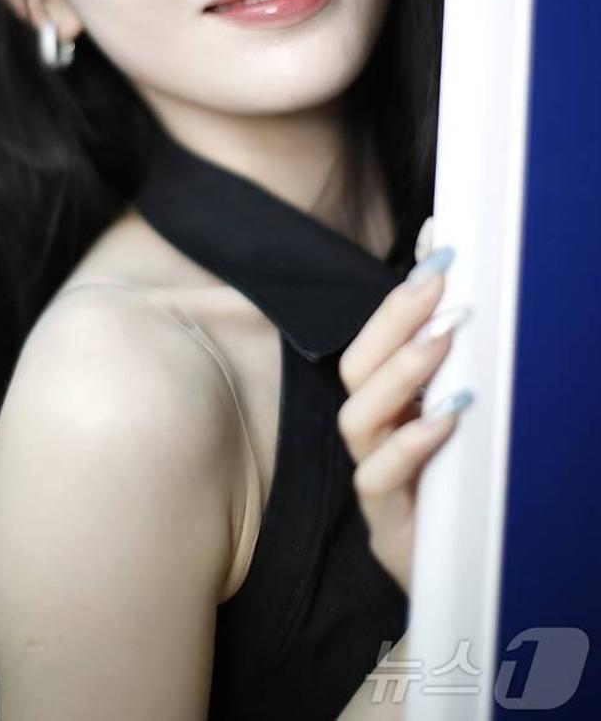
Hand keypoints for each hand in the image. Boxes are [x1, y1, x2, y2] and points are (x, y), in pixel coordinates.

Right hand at [335, 217, 472, 595]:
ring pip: (359, 417)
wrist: (472, 578)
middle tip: (441, 286)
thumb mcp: (466, 418)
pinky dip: (409, 443)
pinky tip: (446, 418)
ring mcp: (376, 477)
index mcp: (390, 404)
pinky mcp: (388, 525)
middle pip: (356, 367)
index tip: (439, 252)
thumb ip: (462, 364)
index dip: (400, 296)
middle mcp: (375, 434)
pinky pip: (378, 479)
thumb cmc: (468, 489)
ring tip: (444, 340)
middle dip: (395, 320)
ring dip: (400, 372)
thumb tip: (472, 292)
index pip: (376, 337)